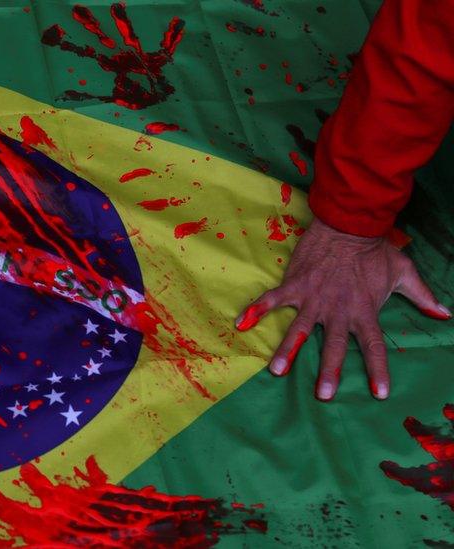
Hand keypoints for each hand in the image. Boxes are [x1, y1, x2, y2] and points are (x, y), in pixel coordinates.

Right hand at [236, 218, 450, 400]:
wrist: (349, 224)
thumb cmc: (375, 249)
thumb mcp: (404, 272)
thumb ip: (422, 296)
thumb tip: (445, 314)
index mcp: (365, 310)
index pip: (373, 346)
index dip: (378, 370)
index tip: (380, 393)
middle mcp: (338, 309)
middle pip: (333, 346)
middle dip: (329, 371)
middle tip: (323, 395)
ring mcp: (314, 298)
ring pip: (299, 330)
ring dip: (288, 351)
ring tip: (278, 371)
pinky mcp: (295, 285)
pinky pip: (272, 301)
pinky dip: (256, 310)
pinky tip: (240, 324)